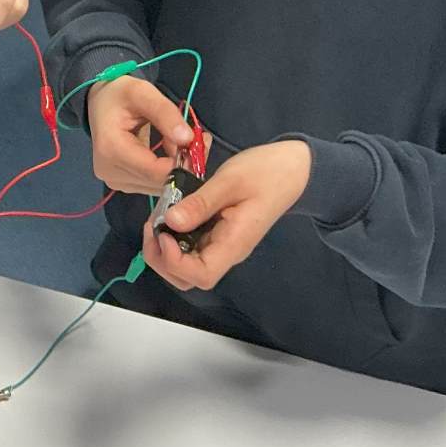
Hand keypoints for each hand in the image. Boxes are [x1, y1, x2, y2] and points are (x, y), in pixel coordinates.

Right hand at [86, 75, 195, 195]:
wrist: (100, 102)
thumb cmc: (120, 94)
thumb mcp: (142, 93)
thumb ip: (165, 114)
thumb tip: (188, 139)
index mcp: (111, 150)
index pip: (155, 171)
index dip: (182, 163)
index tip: (200, 143)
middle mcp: (110, 172)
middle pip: (159, 181)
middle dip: (184, 164)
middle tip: (200, 139)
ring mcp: (115, 181)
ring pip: (159, 186)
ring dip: (179, 168)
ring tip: (187, 141)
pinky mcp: (122, 184)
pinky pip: (153, 184)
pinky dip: (169, 170)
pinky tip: (174, 151)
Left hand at [141, 140, 310, 291]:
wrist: (293, 168)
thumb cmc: (267, 172)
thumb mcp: (230, 181)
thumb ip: (201, 203)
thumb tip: (171, 221)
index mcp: (234, 243)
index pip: (202, 275)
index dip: (175, 262)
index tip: (164, 232)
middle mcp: (227, 251)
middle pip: (189, 278)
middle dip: (162, 260)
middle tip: (153, 227)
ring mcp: (222, 244)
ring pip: (187, 266)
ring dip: (164, 250)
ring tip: (157, 221)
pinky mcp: (217, 234)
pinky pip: (191, 246)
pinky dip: (173, 237)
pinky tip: (167, 215)